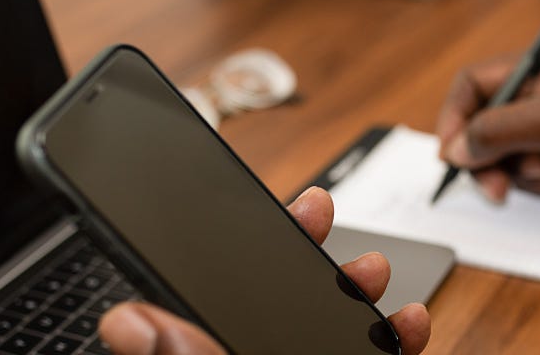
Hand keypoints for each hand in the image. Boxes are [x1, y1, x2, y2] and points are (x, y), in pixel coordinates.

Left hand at [96, 187, 431, 353]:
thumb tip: (128, 318)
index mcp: (206, 353)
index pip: (198, 299)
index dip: (213, 247)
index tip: (225, 200)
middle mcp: (249, 353)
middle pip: (266, 297)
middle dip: (296, 246)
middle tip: (316, 205)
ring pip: (323, 325)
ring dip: (353, 288)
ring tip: (373, 267)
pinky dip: (396, 341)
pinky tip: (410, 321)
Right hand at [436, 44, 539, 217]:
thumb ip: (497, 132)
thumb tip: (455, 149)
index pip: (475, 84)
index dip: (455, 116)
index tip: (451, 151)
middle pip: (482, 124)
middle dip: (486, 156)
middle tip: (494, 184)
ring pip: (502, 155)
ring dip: (521, 171)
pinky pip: (527, 175)